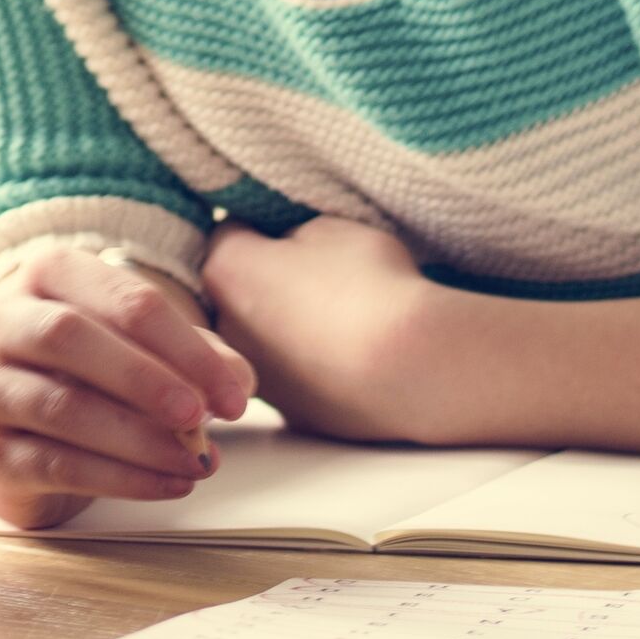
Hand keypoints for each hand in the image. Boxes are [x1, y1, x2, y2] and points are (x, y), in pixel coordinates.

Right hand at [0, 237, 257, 529]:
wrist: (28, 437)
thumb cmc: (94, 376)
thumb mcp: (148, 353)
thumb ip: (196, 359)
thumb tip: (236, 382)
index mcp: (48, 277)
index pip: (122, 298)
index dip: (185, 346)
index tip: (234, 395)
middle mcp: (2, 322)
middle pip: (67, 336)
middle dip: (143, 378)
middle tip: (200, 416)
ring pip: (59, 406)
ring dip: (138, 438)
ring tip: (194, 462)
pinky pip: (56, 464)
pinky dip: (121, 479)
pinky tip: (168, 484)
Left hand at [195, 216, 464, 443]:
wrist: (413, 367)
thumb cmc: (372, 286)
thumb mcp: (332, 228)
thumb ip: (294, 233)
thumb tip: (288, 246)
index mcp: (228, 272)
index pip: (227, 234)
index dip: (262, 225)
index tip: (290, 227)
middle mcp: (225, 329)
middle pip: (236, 292)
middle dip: (265, 280)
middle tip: (317, 273)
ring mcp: (257, 376)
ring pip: (262, 339)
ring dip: (285, 327)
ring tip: (339, 318)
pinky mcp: (290, 413)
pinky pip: (292, 376)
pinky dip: (310, 365)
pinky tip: (348, 356)